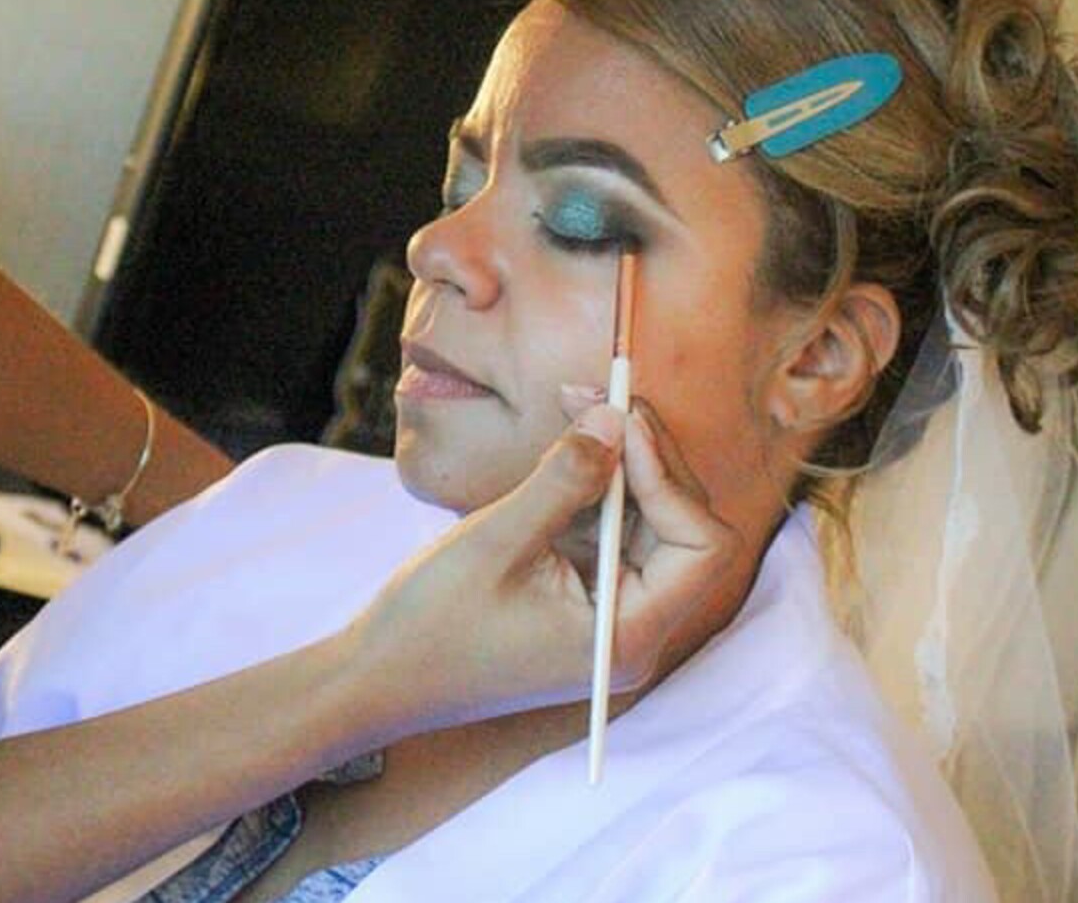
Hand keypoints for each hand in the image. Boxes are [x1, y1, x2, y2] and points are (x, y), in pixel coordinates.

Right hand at [335, 398, 743, 737]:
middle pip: (682, 527)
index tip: (621, 425)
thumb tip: (614, 419)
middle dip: (645, 457)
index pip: (700, 546)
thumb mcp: (495, 542)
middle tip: (599, 395)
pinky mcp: (581, 598)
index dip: (668, 477)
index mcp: (626, 635)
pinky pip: (610, 533)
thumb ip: (563, 480)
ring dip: (618, 464)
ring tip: (577, 406)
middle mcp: (631, 631)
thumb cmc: (430, 628)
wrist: (377, 681)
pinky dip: (593, 487)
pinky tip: (564, 448)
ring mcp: (608, 615)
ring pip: (648, 524)